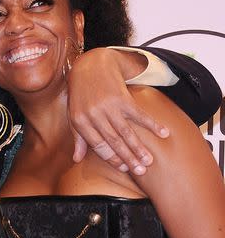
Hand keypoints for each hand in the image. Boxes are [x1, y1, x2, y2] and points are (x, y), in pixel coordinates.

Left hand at [67, 48, 168, 173]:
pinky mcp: (122, 98)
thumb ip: (78, 138)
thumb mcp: (74, 115)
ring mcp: (108, 106)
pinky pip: (139, 115)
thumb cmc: (81, 95)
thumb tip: (76, 159)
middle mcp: (93, 115)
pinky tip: (164, 134)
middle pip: (114, 142)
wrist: (91, 66)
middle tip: (141, 171)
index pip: (98, 146)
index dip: (112, 159)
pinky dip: (152, 125)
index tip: (124, 169)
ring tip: (149, 161)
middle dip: (128, 158)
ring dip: (139, 148)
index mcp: (80, 121)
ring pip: (126, 132)